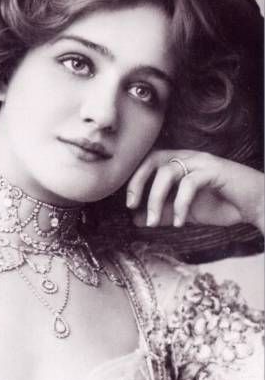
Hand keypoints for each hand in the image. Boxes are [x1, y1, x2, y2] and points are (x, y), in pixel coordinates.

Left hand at [126, 150, 263, 233]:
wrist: (256, 205)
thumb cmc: (221, 204)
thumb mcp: (184, 212)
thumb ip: (161, 213)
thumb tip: (135, 219)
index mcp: (179, 162)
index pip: (148, 161)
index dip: (134, 179)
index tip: (128, 203)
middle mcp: (188, 157)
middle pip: (153, 159)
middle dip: (138, 182)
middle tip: (131, 205)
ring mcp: (201, 162)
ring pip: (168, 172)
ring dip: (156, 198)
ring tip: (154, 222)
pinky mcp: (215, 170)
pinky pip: (189, 184)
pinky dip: (180, 205)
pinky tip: (179, 222)